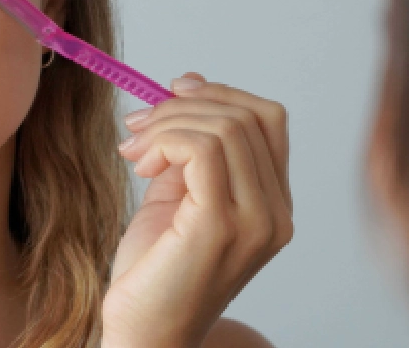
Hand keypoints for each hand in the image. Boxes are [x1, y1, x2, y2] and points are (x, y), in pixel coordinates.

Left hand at [100, 73, 292, 347]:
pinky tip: (139, 164)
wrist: (143, 334)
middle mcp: (275, 214)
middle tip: (137, 124)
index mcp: (272, 206)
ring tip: (133, 150)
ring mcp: (256, 221)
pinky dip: (165, 141)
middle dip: (184, 104)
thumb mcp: (175, 194)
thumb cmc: (153, 272)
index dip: (219, 93)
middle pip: (247, 115)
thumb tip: (188, 84)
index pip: (267, 120)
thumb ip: (189, 147)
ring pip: (224, 127)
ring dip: (167, 124)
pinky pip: (203, 148)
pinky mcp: (221, 225)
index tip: (171, 91)